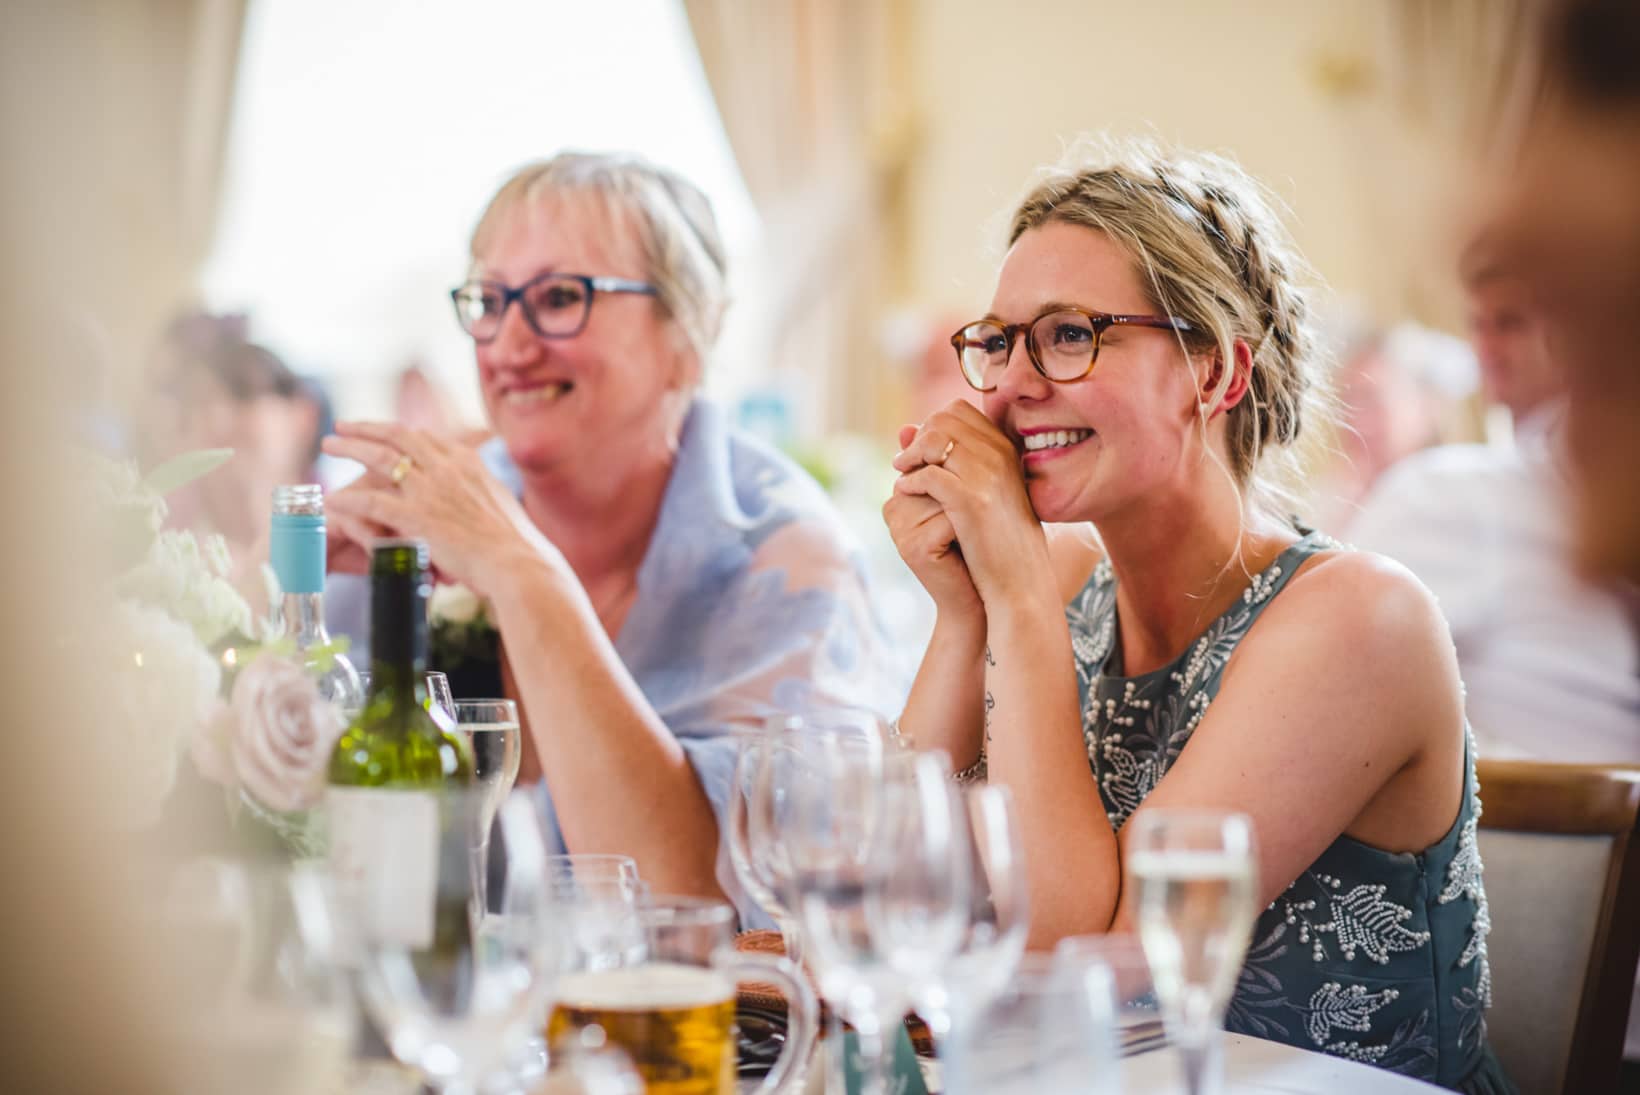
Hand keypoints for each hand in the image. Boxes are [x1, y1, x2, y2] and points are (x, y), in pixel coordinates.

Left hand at [321, 422, 564, 599]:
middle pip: (398, 435)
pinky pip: (372, 502)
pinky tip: (332, 498)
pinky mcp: (416, 517)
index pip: (426, 437)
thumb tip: (481, 495)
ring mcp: (430, 490)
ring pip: (379, 458)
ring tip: (328, 445)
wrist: (517, 562)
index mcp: (468, 462)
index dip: (399, 432)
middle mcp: (447, 468)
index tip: (383, 431)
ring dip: (351, 448)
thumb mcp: (500, 503)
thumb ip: (482, 491)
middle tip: (343, 426)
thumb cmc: (515, 543)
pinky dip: (349, 499)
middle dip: (367, 428)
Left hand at [889, 400, 1051, 609]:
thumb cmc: (999, 541)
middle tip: (905, 462)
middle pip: (942, 420)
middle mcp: (999, 455)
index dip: (932, 425)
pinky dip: (912, 481)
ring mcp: (987, 475)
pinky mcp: (971, 500)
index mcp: (1006, 449)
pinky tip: (906, 492)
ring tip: (902, 474)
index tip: (921, 450)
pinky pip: (929, 474)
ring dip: (911, 456)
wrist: (1021, 582)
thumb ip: (949, 460)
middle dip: (918, 438)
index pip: (958, 410)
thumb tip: (902, 429)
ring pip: (933, 441)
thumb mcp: (982, 492)